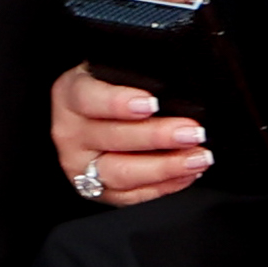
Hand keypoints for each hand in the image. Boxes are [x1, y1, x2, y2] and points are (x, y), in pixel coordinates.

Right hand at [50, 64, 208, 206]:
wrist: (87, 116)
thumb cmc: (108, 88)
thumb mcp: (111, 70)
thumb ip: (134, 73)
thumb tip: (176, 79)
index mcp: (70, 96)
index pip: (89, 99)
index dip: (119, 102)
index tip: (152, 103)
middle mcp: (70, 133)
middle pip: (112, 138)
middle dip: (158, 136)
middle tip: (192, 132)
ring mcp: (81, 166)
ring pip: (122, 173)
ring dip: (166, 167)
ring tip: (198, 157)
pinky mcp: (97, 191)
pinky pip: (131, 196)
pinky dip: (164, 186)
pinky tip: (187, 173)